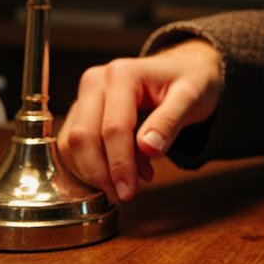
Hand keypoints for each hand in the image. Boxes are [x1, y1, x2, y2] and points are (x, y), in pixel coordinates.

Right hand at [59, 37, 222, 203]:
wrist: (186, 69)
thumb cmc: (190, 80)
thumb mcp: (191, 97)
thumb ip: (170, 121)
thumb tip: (148, 148)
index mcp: (122, 73)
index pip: (113, 128)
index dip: (119, 164)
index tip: (129, 192)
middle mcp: (96, 81)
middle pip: (83, 137)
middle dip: (101, 173)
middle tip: (126, 194)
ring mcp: (85, 96)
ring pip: (72, 145)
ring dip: (96, 171)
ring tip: (131, 179)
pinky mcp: (81, 112)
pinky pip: (73, 147)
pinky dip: (92, 166)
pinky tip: (121, 170)